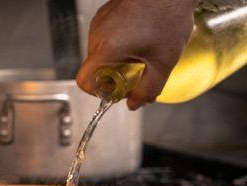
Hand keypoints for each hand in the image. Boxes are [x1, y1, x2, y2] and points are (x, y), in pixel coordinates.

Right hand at [76, 0, 196, 109]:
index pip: (84, 81)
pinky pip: (104, 38)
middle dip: (112, 75)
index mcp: (107, 49)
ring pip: (99, 53)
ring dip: (115, 58)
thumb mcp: (163, 62)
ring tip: (140, 51)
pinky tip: (138, 37)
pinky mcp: (105, 14)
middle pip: (94, 68)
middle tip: (135, 72)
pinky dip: (117, 44)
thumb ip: (148, 90)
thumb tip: (134, 104)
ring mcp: (99, 23)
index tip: (115, 90)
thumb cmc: (168, 16)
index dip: (98, 91)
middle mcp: (97, 35)